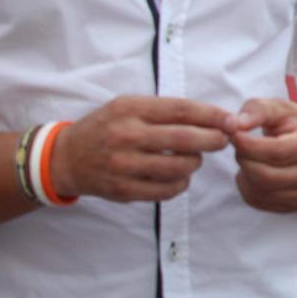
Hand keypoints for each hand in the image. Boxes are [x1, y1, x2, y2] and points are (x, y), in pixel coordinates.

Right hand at [50, 96, 233, 201]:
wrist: (64, 158)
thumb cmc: (107, 127)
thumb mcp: (129, 106)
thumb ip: (166, 110)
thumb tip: (214, 117)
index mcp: (130, 109)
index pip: (181, 110)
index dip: (212, 115)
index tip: (232, 120)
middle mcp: (126, 136)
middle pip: (185, 139)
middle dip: (214, 140)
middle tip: (224, 140)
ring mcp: (123, 165)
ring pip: (179, 167)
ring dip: (196, 163)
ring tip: (194, 158)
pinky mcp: (122, 190)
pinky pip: (166, 190)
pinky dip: (181, 184)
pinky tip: (179, 177)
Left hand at [228, 98, 296, 212]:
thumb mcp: (283, 108)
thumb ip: (258, 110)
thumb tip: (234, 125)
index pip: (277, 152)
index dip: (249, 146)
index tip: (234, 135)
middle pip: (268, 176)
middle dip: (245, 160)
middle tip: (238, 147)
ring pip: (262, 192)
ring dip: (245, 174)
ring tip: (246, 158)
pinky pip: (261, 202)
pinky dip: (247, 188)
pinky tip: (251, 173)